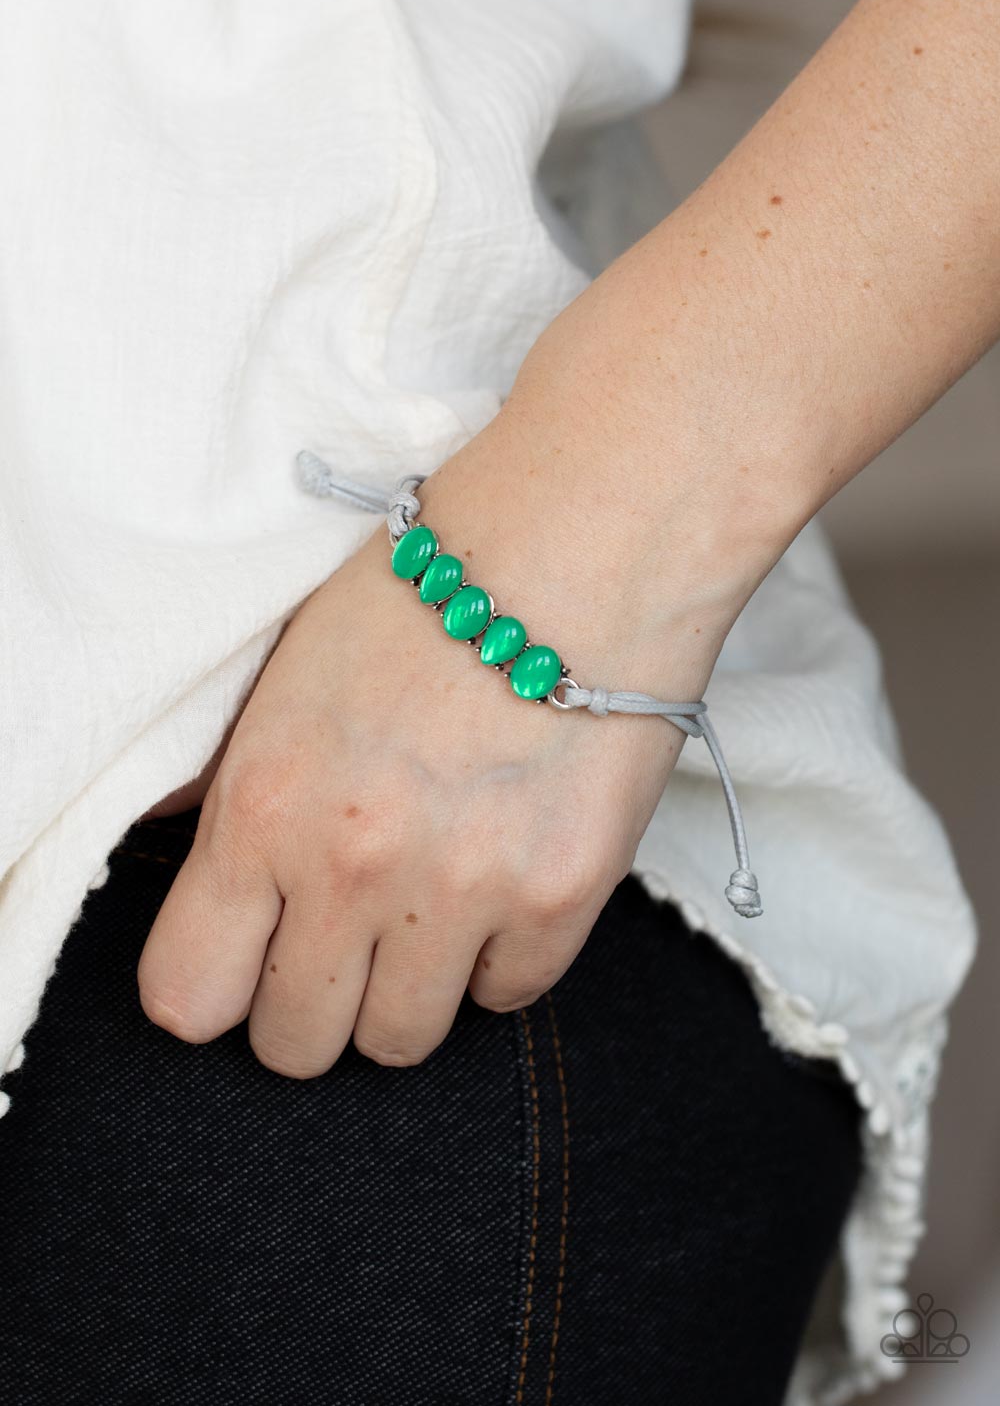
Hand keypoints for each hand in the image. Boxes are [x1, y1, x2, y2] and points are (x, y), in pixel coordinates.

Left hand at [136, 394, 752, 1076]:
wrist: (583, 541)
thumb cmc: (430, 590)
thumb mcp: (289, 673)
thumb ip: (229, 780)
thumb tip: (186, 841)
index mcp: (264, 802)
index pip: (190, 996)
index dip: (217, 988)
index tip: (249, 959)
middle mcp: (353, 866)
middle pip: (297, 1044)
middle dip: (313, 1000)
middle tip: (349, 933)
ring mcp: (462, 891)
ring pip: (402, 1042)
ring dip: (408, 987)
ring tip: (433, 899)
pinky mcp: (562, 898)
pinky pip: (507, 998)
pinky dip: (500, 956)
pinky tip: (505, 874)